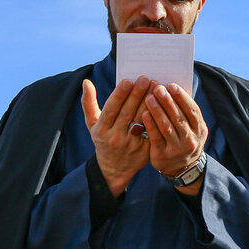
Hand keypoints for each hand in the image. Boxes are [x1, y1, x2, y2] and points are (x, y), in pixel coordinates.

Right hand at [82, 77, 151, 196]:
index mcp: (102, 130)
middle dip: (137, 94)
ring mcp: (131, 144)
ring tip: (156, 87)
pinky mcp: (144, 150)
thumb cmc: (103, 140)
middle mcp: (115, 137)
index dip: (119, 94)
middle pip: (128, 113)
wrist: (114, 169)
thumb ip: (88, 103)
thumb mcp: (92, 124)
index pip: (111, 109)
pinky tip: (162, 104)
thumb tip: (86, 82)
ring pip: (142, 121)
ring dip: (149, 103)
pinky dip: (157, 117)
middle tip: (146, 79)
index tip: (128, 80)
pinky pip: (151, 131)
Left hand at [142, 82, 208, 194]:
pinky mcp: (163, 155)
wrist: (181, 168)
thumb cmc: (183, 139)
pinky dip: (150, 124)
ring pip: (166, 126)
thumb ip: (184, 112)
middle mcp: (191, 140)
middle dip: (167, 101)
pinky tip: (144, 113)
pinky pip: (155, 137)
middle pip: (178, 117)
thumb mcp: (191, 128)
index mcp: (200, 129)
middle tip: (157, 88)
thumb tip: (171, 89)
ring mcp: (177, 149)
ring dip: (157, 110)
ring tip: (149, 97)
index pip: (192, 111)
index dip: (182, 97)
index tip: (172, 86)